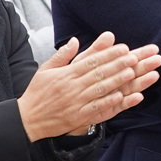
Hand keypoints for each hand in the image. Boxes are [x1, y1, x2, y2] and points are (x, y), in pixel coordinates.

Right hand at [17, 33, 160, 140]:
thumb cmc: (37, 93)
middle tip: (134, 57)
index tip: (123, 48)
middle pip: (98, 73)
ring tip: (132, 73)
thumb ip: (62, 56)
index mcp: (66, 74)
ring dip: (117, 81)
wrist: (27, 120)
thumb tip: (75, 40)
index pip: (91, 61)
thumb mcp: (45, 70)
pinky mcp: (77, 117)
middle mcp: (72, 86)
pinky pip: (95, 109)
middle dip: (118, 64)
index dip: (108, 54)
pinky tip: (121, 96)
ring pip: (100, 89)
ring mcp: (76, 102)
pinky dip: (108, 102)